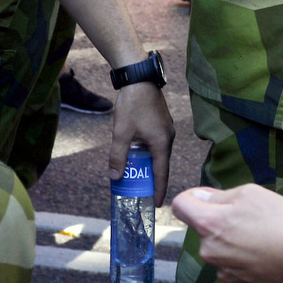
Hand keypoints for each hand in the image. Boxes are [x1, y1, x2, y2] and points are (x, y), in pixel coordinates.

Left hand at [110, 82, 174, 204]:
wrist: (139, 78)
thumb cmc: (132, 105)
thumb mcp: (121, 133)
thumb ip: (118, 156)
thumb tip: (115, 177)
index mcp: (161, 143)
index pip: (162, 173)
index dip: (158, 190)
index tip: (156, 204)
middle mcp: (168, 137)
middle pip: (161, 164)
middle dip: (153, 179)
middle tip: (144, 193)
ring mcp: (166, 129)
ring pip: (159, 153)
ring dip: (150, 165)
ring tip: (139, 176)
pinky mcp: (162, 122)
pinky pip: (157, 144)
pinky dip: (149, 153)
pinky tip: (138, 155)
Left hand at [172, 184, 282, 282]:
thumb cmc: (278, 219)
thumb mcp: (250, 193)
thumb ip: (219, 196)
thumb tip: (201, 198)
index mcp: (208, 224)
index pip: (180, 205)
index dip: (192, 197)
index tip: (208, 197)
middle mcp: (209, 251)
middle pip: (205, 230)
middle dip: (220, 222)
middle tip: (249, 219)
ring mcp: (223, 272)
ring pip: (220, 251)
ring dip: (233, 243)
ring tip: (261, 240)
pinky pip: (234, 269)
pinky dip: (244, 262)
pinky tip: (264, 257)